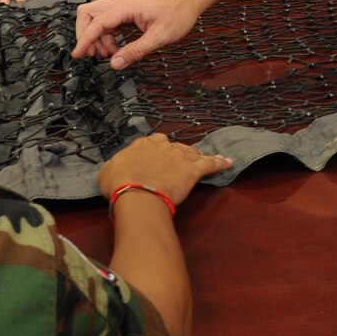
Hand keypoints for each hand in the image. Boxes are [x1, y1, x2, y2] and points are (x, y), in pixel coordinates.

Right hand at [72, 0, 203, 68]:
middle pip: (88, 13)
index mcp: (126, 7)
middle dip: (84, 34)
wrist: (189, 1)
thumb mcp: (158, 37)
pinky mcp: (126, 10)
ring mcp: (122, 5)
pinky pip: (107, 21)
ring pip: (96, 18)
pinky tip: (115, 47)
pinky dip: (106, 34)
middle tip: (92, 54)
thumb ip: (135, 51)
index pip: (96, 22)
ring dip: (97, 37)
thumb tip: (115, 64)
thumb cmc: (177, 15)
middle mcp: (120, 2)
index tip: (78, 54)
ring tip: (108, 54)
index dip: (84, 39)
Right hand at [97, 131, 231, 206]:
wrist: (136, 192)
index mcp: (142, 144)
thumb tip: (114, 167)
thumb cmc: (119, 183)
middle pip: (173, 146)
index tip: (154, 159)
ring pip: (192, 153)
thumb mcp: (107, 171)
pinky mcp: (192, 170)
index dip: (155, 152)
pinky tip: (229, 162)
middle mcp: (162, 146)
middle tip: (177, 162)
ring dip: (196, 156)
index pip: (152, 143)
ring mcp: (179, 156)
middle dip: (176, 152)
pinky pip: (210, 164)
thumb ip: (114, 165)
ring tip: (201, 159)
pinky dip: (220, 163)